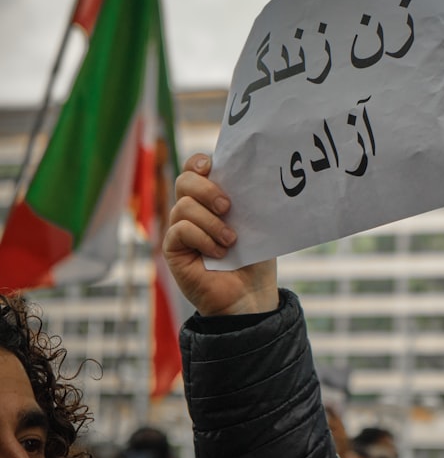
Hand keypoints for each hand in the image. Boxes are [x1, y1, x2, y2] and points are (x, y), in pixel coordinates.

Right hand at [164, 154, 277, 315]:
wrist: (250, 294)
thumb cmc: (255, 257)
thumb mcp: (255, 223)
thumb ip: (245, 200)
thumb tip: (248, 176)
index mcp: (211, 198)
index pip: (195, 168)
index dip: (199, 163)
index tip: (211, 167)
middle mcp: (192, 210)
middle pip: (184, 180)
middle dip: (206, 188)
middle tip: (228, 207)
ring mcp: (180, 229)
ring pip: (184, 206)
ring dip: (211, 222)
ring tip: (231, 240)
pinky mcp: (174, 250)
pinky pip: (180, 230)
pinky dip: (202, 238)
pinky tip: (219, 252)